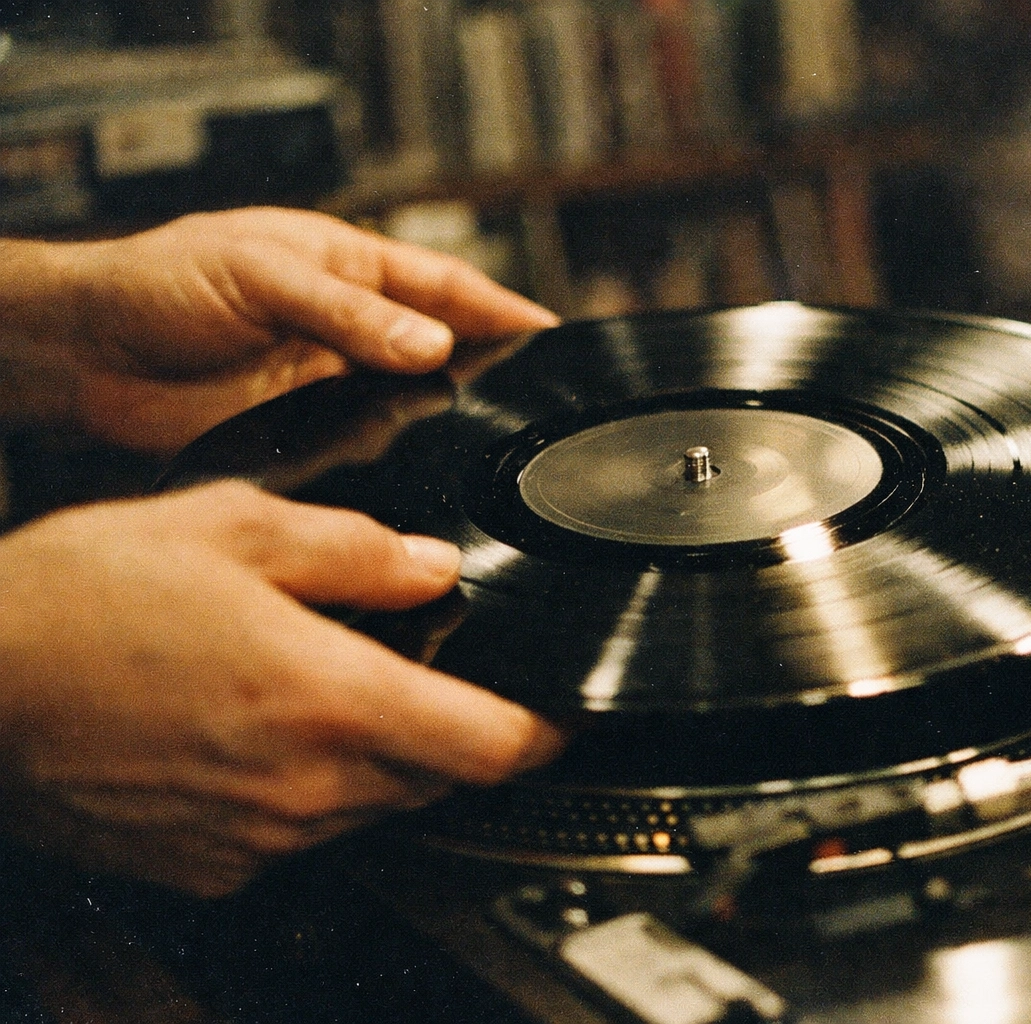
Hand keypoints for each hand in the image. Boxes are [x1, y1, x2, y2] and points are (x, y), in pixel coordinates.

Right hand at [0, 481, 561, 896]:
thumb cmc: (78, 601)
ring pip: (373, 808)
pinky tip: (257, 735)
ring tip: (320, 689)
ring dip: (379, 759)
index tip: (561, 715)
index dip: (544, 733)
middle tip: (424, 675)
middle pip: (439, 779)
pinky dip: (308, 792)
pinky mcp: (210, 865)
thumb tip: (431, 566)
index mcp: (329, 697)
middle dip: (453, 732)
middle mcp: (304, 783)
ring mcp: (256, 836)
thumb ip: (354, 549)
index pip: (491, 746)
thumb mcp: (232, 530)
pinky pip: (300, 835)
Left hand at [2, 206, 556, 453]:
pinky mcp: (309, 438)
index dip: (501, 306)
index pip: (445, 285)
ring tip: (497, 442)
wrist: (85, 358)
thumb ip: (346, 313)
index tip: (555, 332)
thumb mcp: (259, 275)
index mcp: (346, 267)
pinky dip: (403, 463)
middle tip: (544, 396)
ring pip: (415, 406)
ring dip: (450, 420)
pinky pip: (372, 452)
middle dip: (494, 367)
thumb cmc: (158, 284)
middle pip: (443, 348)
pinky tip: (427, 477)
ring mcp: (332, 386)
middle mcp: (349, 330)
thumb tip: (431, 343)